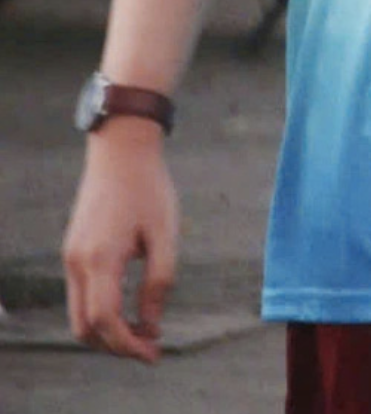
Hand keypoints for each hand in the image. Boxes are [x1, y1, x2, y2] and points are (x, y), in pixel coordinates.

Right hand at [64, 126, 176, 362]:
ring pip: (78, 314)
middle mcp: (77, 263)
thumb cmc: (149, 189)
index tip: (154, 353)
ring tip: (143, 330)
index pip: (105, 321)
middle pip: (85, 327)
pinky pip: (80, 295)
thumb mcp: (165, 235)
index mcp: (100, 259)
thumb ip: (159, 282)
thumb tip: (151, 325)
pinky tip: (129, 309)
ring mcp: (70, 258)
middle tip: (150, 347)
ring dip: (106, 331)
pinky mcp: (73, 251)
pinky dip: (100, 311)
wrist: (121, 152)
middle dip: (115, 345)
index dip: (127, 344)